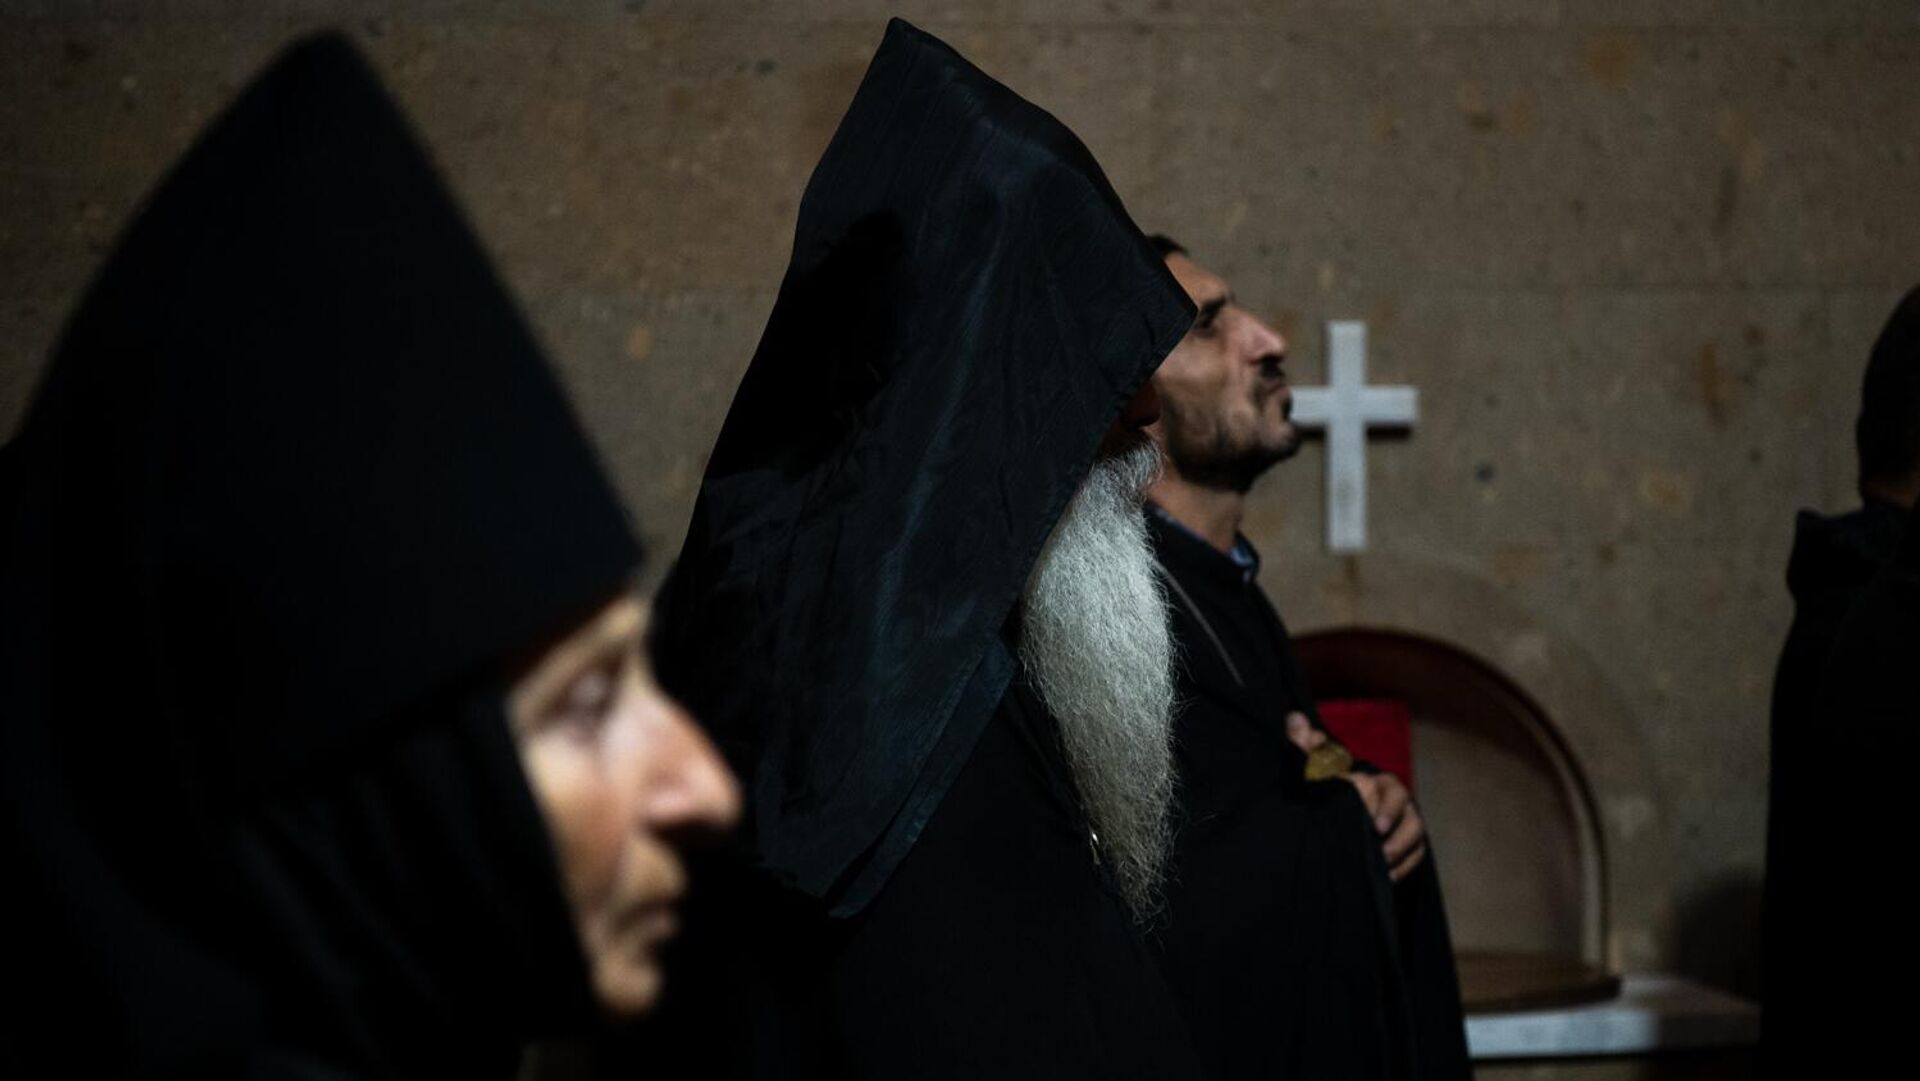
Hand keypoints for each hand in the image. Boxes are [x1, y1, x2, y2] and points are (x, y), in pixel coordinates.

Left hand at [1284, 711, 1428, 882]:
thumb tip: (1294, 719)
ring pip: (1416, 838)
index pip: (1391, 790)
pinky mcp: (1406, 845)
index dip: (1386, 807)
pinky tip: (1385, 879)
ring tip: (1382, 869)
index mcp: (1379, 781)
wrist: (1332, 811)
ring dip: (1401, 854)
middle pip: (1411, 817)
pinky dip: (1404, 869)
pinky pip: (1416, 857)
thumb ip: (1304, 745)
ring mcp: (1405, 824)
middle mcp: (1398, 802)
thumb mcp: (1311, 767)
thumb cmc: (1324, 785)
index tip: (1375, 825)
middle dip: (1398, 836)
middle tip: (1379, 852)